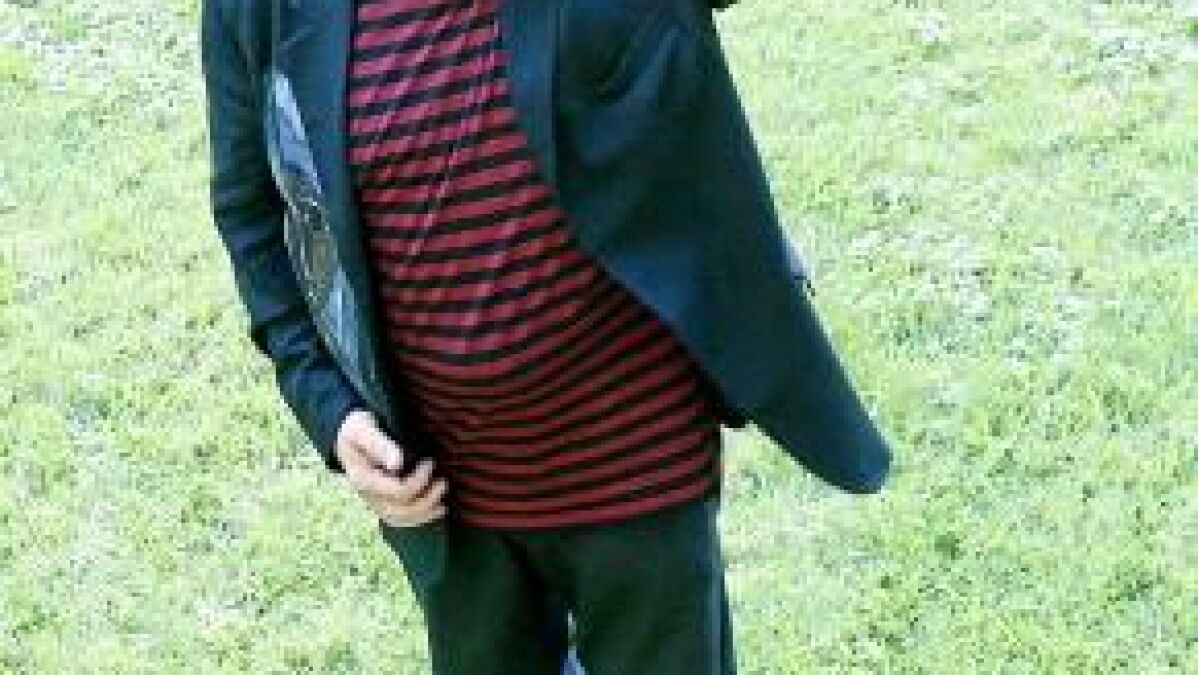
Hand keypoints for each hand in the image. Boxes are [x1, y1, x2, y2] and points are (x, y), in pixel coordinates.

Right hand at [334, 409, 447, 526]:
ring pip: (400, 519)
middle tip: (443, 482)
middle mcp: (367, 495)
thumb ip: (380, 445)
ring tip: (443, 504)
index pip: (397, 491)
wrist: (347, 434)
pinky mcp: (381, 500)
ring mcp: (374, 500)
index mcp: (363, 479)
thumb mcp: (365, 429)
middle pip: (400, 511)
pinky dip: (419, 518)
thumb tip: (398, 464)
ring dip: (424, 514)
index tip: (430, 463)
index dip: (419, 481)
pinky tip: (436, 511)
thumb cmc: (358, 428)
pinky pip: (399, 518)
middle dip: (426, 500)